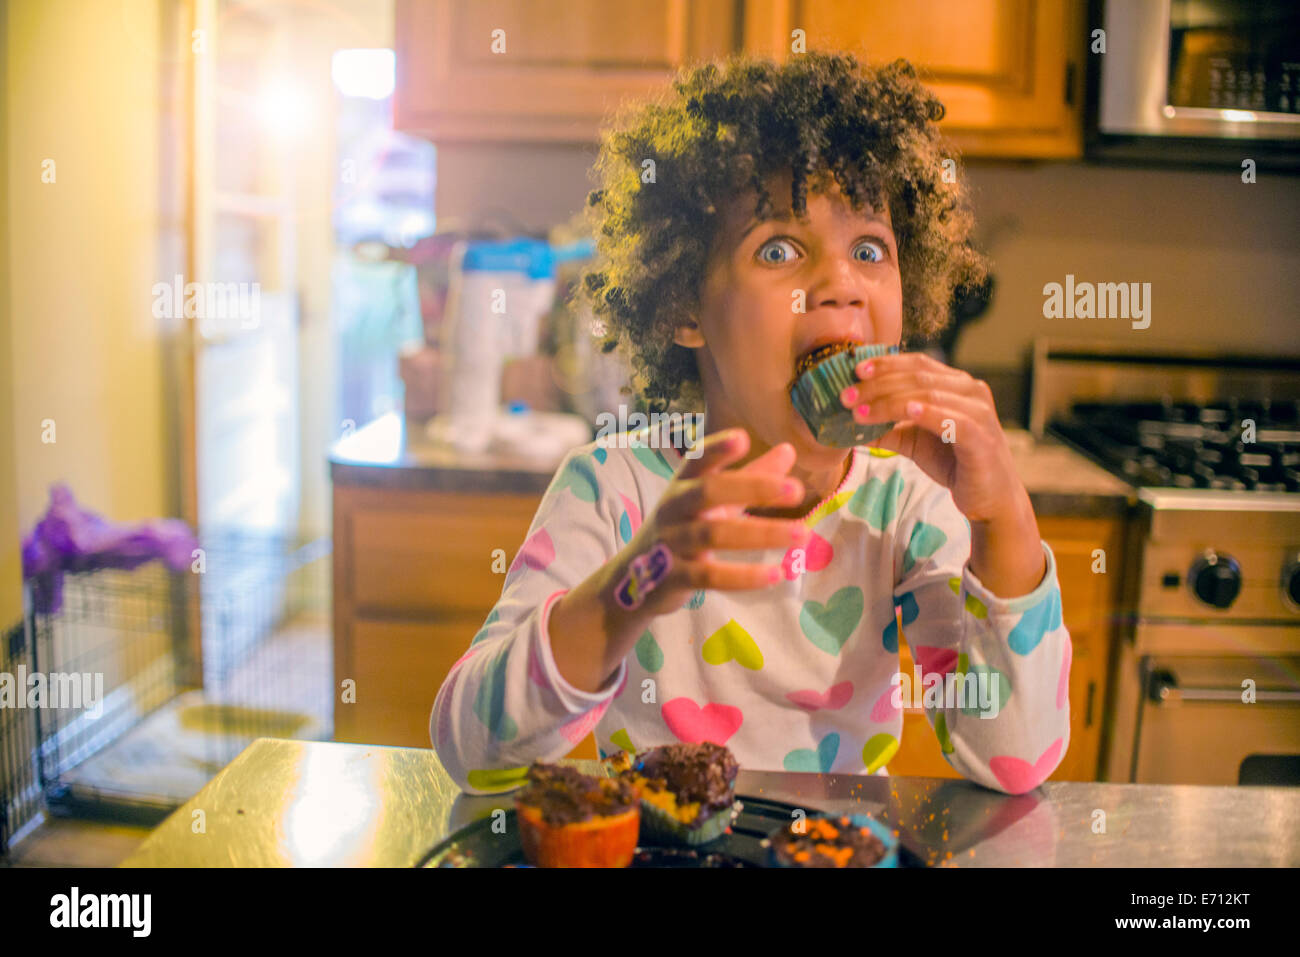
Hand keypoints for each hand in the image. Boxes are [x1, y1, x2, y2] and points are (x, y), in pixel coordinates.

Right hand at [612, 427, 811, 616]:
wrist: (633, 581)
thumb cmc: (682, 530)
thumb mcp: (713, 502)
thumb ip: (751, 477)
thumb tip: (789, 450)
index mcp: (683, 484)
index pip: (698, 459)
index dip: (717, 449)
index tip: (743, 438)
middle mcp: (673, 508)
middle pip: (709, 492)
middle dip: (753, 487)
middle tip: (796, 490)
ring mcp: (671, 543)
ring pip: (714, 534)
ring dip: (761, 534)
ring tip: (802, 534)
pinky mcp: (674, 578)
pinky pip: (710, 576)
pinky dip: (744, 576)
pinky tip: (776, 574)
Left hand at [838, 352, 1025, 523]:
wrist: (989, 498)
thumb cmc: (954, 464)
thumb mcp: (914, 441)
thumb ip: (888, 427)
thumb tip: (851, 419)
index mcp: (956, 384)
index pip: (917, 364)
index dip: (885, 364)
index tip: (854, 370)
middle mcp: (970, 390)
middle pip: (918, 377)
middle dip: (877, 384)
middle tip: (846, 395)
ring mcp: (979, 411)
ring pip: (928, 395)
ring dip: (889, 401)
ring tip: (859, 410)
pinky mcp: (982, 436)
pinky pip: (951, 419)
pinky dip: (926, 413)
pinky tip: (905, 412)